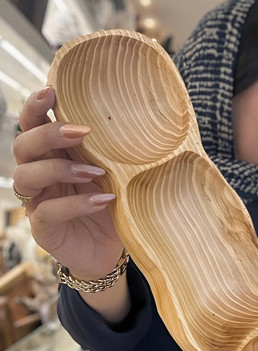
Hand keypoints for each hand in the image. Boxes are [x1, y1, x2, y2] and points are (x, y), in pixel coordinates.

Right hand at [13, 86, 122, 279]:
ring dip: (60, 169)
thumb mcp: (110, 175)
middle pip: (23, 145)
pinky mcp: (42, 228)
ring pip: (26, 176)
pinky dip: (76, 204)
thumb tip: (131, 120)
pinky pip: (48, 211)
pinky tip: (103, 200)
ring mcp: (36, 202)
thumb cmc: (107, 206)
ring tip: (95, 172)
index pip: (33, 125)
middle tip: (81, 132)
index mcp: (52, 156)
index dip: (36, 107)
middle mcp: (38, 176)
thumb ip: (105, 152)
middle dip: (48, 133)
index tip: (51, 90)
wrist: (108, 250)